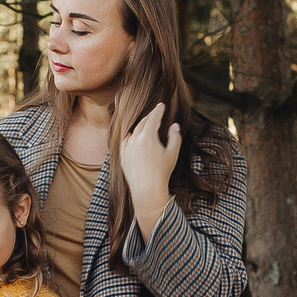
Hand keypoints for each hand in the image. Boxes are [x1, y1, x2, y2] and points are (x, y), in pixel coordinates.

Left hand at [119, 102, 179, 240]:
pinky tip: (131, 134)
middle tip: (156, 112)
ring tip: (146, 123)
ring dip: (140, 126)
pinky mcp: (122, 156)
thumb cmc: (162, 172)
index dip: (158, 111)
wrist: (147, 190)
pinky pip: (125, 142)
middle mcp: (135, 140)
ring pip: (133, 132)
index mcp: (148, 137)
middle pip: (143, 123)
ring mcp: (127, 148)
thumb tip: (174, 125)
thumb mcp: (172, 154)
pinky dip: (129, 136)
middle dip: (150, 117)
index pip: (153, 118)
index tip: (162, 105)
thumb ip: (174, 137)